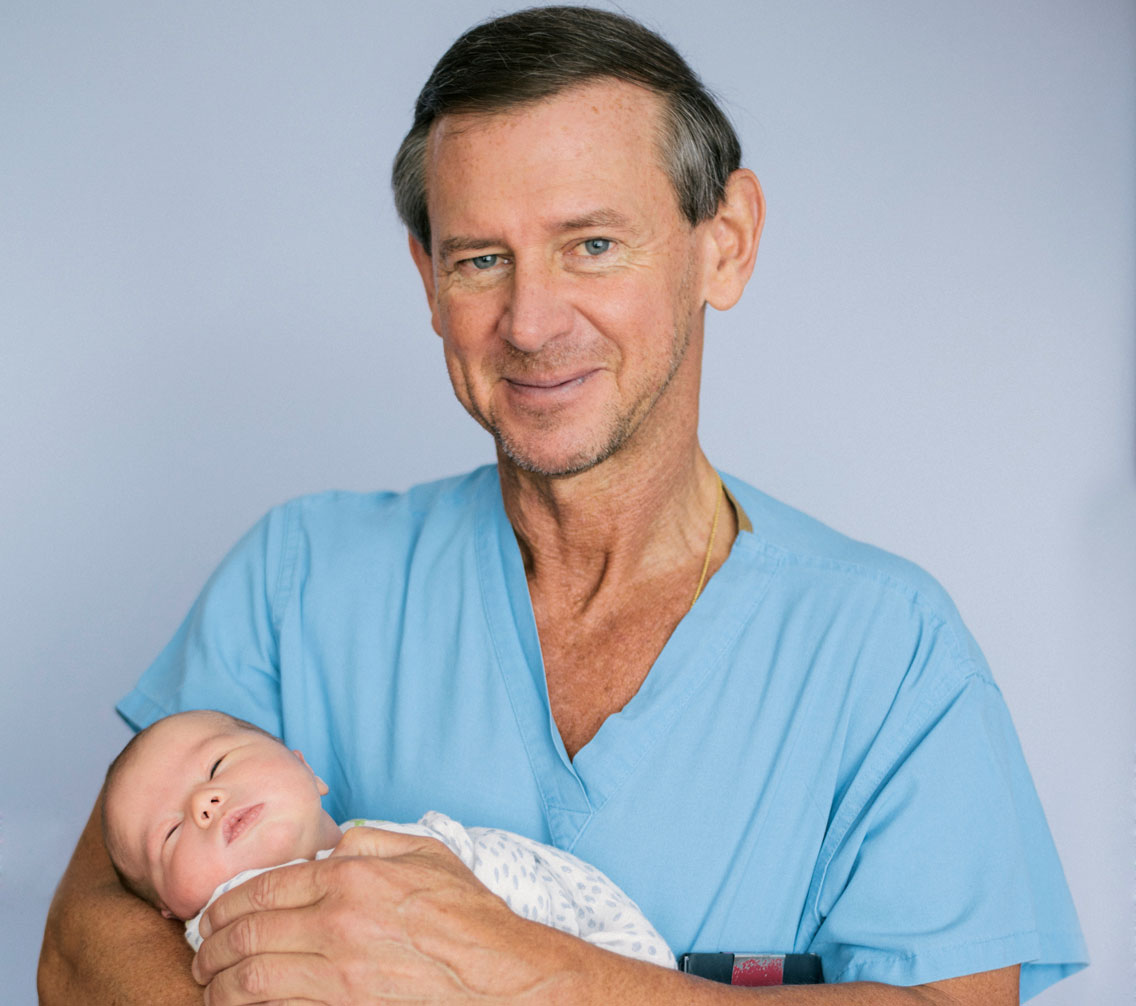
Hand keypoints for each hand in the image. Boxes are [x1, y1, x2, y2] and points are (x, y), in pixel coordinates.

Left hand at [191, 826, 569, 1004]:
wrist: (500, 977)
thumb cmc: (468, 915)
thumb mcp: (426, 854)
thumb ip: (371, 841)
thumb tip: (327, 847)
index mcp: (351, 878)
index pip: (264, 886)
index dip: (227, 901)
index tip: (212, 913)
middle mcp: (336, 924)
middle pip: (247, 933)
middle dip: (211, 944)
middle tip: (201, 952)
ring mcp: (337, 976)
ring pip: (250, 980)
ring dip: (218, 983)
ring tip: (210, 984)